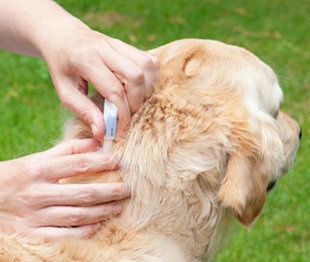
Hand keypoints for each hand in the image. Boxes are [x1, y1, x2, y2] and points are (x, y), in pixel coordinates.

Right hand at [0, 139, 129, 240]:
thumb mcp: (36, 158)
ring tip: (119, 206)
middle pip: (83, 192)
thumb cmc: (15, 176)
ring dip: (102, 211)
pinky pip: (64, 235)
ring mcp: (35, 216)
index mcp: (39, 169)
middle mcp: (38, 193)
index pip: (79, 164)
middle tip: (127, 189)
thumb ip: (66, 150)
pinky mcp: (32, 234)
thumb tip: (95, 142)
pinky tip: (98, 225)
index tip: (119, 162)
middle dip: (110, 191)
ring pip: (77, 215)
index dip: (103, 162)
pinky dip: (83, 231)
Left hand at [41, 20, 158, 139]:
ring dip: (146, 90)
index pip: (114, 90)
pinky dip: (150, 79)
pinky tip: (138, 89)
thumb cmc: (62, 67)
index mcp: (85, 59)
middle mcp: (105, 48)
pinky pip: (150, 61)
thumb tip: (102, 133)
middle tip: (126, 114)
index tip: (118, 131)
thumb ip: (84, 111)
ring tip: (133, 101)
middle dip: (136, 102)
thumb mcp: (64, 91)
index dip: (121, 115)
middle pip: (135, 76)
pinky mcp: (128, 45)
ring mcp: (119, 44)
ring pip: (147, 66)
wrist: (63, 36)